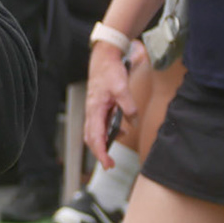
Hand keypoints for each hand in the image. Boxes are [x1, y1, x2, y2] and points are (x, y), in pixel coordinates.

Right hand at [83, 43, 135, 163]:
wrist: (104, 58)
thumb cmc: (110, 71)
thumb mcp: (121, 87)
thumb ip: (128, 105)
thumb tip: (133, 121)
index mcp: (95, 110)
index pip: (95, 137)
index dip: (100, 153)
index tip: (108, 165)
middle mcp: (91, 112)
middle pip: (90, 139)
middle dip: (99, 153)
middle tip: (110, 164)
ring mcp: (94, 110)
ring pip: (93, 133)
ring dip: (103, 143)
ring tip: (115, 149)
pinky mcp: (98, 107)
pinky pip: (99, 125)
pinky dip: (107, 133)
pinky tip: (120, 130)